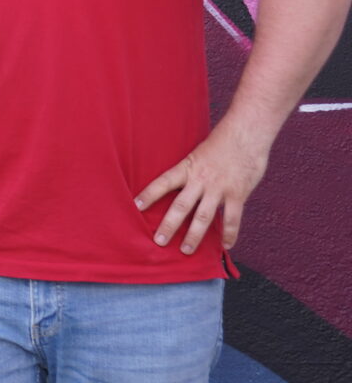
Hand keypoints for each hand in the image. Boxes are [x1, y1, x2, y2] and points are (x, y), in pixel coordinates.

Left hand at [136, 125, 268, 254]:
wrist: (247, 132)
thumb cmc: (222, 141)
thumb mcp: (198, 153)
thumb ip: (190, 170)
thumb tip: (179, 183)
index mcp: (187, 167)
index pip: (163, 182)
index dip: (149, 194)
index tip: (135, 206)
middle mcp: (200, 180)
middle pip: (180, 206)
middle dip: (168, 225)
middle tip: (158, 241)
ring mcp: (219, 188)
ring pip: (203, 217)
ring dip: (194, 236)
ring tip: (185, 250)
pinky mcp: (238, 194)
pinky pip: (232, 218)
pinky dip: (229, 233)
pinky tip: (225, 246)